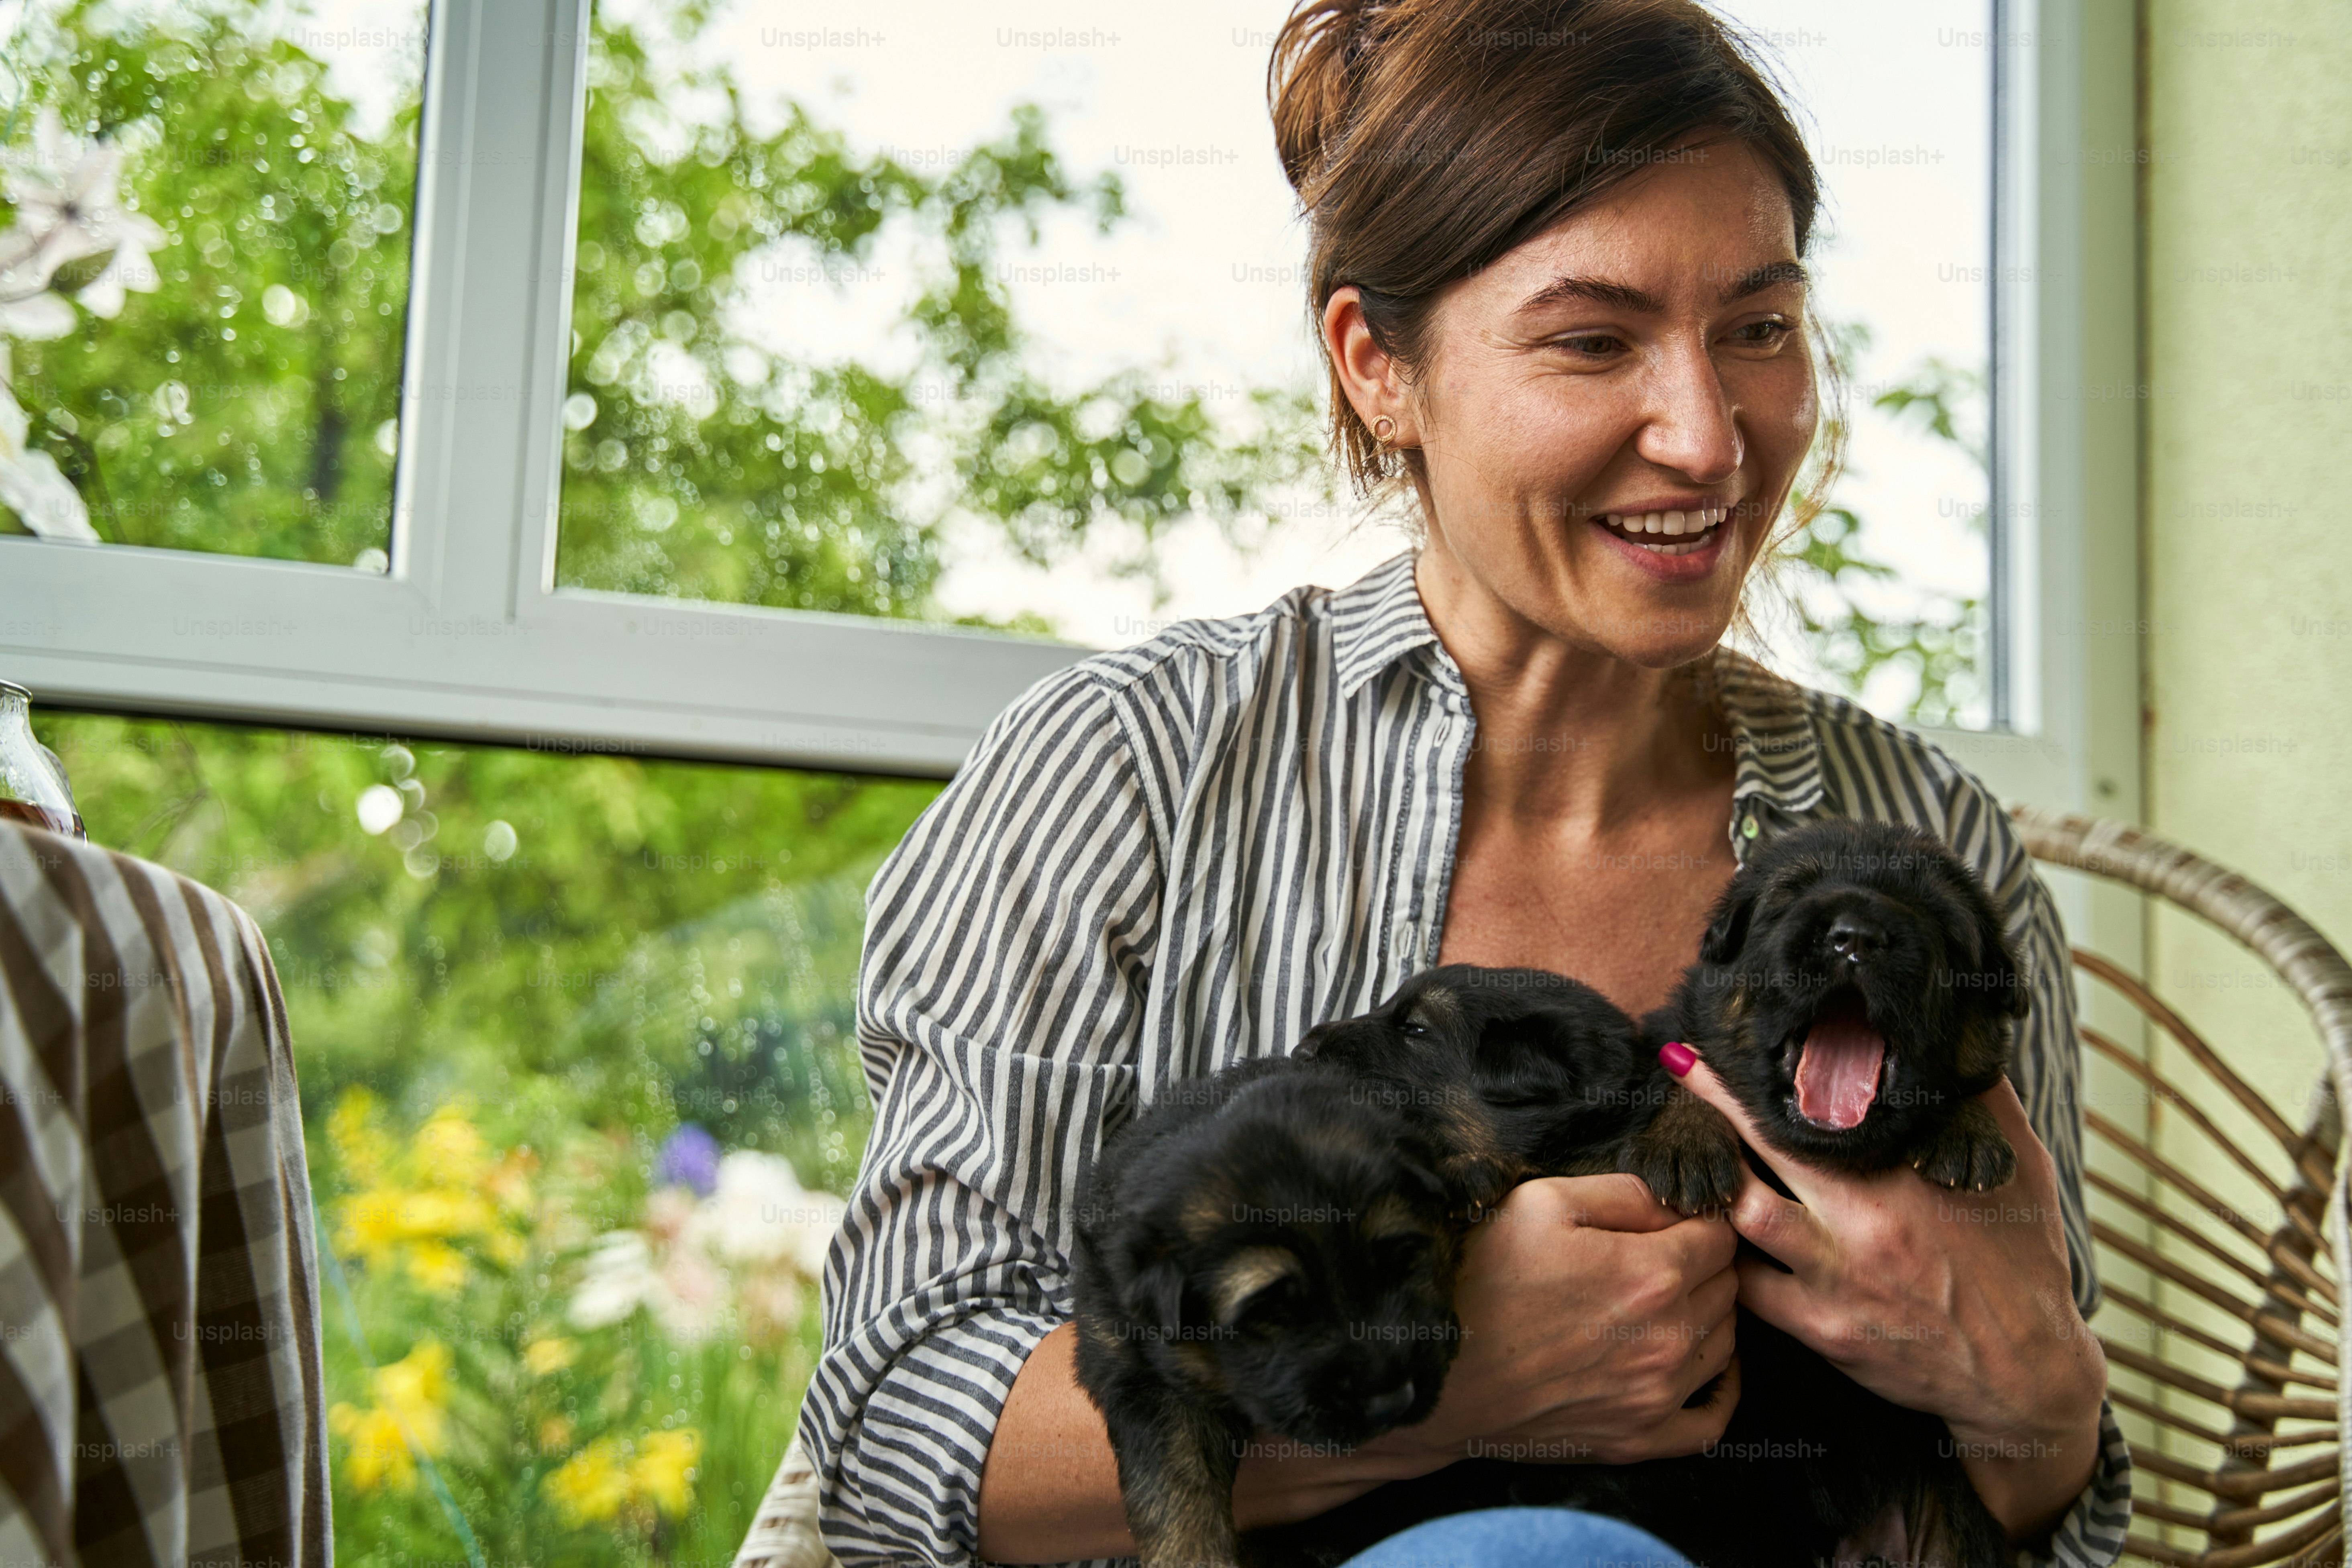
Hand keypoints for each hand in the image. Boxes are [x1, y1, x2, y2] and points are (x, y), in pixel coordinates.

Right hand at [1363, 1172, 1742, 1469]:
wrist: (1432, 1372)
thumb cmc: (1478, 1277)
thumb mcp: (1542, 1201)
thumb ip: (1624, 1192)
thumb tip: (1676, 1200)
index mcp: (1652, 1274)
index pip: (1722, 1235)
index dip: (1698, 1219)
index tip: (1670, 1218)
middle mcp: (1668, 1339)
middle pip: (1727, 1287)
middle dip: (1702, 1263)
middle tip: (1656, 1254)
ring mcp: (1657, 1396)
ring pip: (1726, 1343)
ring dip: (1706, 1316)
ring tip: (1662, 1301)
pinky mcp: (1638, 1440)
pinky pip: (1713, 1420)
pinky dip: (1719, 1389)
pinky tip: (1700, 1364)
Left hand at [1670, 1054, 2106, 1541]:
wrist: (2022, 1370)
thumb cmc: (2022, 1263)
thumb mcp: (2021, 1171)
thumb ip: (1986, 1106)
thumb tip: (1957, 1046)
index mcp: (1907, 1175)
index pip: (1830, 1106)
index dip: (1783, 1070)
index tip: (1744, 1032)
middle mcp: (1863, 1222)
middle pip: (1767, 1146)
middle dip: (1716, 1099)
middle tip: (1676, 1058)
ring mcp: (1836, 1276)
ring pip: (1743, 1215)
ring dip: (1709, 1179)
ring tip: (1677, 1147)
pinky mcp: (1821, 1328)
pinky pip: (1747, 1288)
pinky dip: (1723, 1259)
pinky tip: (1701, 1236)